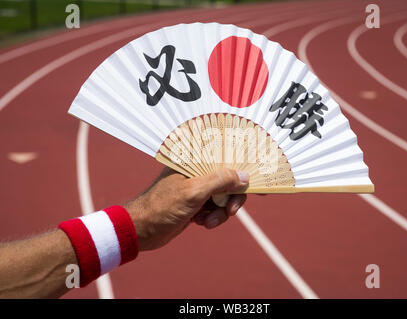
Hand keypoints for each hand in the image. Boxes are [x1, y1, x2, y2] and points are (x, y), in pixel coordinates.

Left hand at [124, 167, 248, 250]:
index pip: (225, 155)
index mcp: (194, 159)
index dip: (243, 165)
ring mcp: (198, 187)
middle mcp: (198, 170)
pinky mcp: (197, 203)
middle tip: (230, 210)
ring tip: (207, 221)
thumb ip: (220, 181)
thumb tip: (244, 177)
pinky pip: (217, 208)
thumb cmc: (162, 206)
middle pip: (230, 179)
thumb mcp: (194, 191)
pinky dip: (214, 217)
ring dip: (221, 212)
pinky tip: (200, 223)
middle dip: (232, 197)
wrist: (142, 230)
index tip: (259, 180)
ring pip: (225, 196)